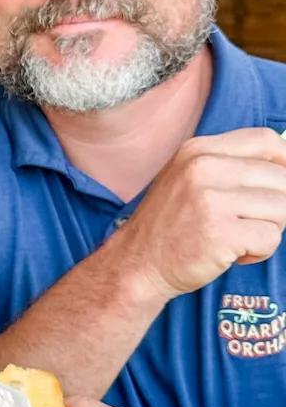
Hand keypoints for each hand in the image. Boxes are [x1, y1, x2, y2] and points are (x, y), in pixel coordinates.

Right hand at [113, 127, 285, 301]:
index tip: (277, 185)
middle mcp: (203, 168)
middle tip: (246, 222)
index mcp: (198, 150)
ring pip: (282, 208)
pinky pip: (271, 238)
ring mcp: (211, 200)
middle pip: (280, 178)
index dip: (284, 163)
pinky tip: (232, 253)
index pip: (265, 141)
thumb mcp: (188, 179)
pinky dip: (259, 252)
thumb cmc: (168, 227)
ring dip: (268, 229)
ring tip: (237, 237)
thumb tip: (284, 167)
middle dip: (275, 205)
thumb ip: (229, 166)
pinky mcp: (220, 233)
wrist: (135, 265)